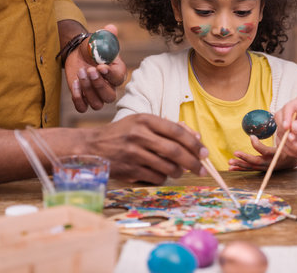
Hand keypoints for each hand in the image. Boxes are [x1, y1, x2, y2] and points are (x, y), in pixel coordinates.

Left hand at [65, 24, 126, 111]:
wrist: (78, 53)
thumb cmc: (93, 47)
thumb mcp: (100, 39)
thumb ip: (107, 35)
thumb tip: (111, 28)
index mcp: (118, 72)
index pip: (118, 78)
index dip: (110, 74)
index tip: (100, 66)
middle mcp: (110, 87)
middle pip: (109, 96)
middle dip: (98, 85)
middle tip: (89, 69)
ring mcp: (97, 95)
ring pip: (97, 104)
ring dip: (87, 90)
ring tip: (80, 72)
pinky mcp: (83, 98)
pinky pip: (83, 107)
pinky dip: (78, 99)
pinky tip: (74, 84)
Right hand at [89, 114, 207, 184]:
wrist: (91, 146)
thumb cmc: (121, 133)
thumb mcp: (141, 123)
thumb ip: (167, 128)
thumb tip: (196, 138)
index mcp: (145, 120)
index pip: (177, 132)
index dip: (194, 144)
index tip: (204, 153)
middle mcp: (140, 135)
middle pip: (176, 151)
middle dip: (194, 163)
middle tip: (202, 169)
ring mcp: (134, 153)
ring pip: (168, 167)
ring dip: (179, 172)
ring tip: (180, 171)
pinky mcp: (129, 170)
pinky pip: (156, 177)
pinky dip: (163, 177)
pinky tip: (161, 173)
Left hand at [228, 135, 296, 170]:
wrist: (289, 161)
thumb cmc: (287, 147)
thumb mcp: (286, 140)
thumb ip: (280, 132)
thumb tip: (273, 115)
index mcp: (276, 155)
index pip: (265, 151)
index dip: (257, 144)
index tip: (251, 136)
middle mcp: (269, 163)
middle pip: (256, 162)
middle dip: (245, 158)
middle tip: (235, 152)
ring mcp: (264, 167)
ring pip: (250, 167)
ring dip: (239, 164)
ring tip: (230, 161)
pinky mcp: (260, 169)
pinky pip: (249, 169)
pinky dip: (239, 168)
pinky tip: (230, 168)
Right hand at [275, 96, 296, 161]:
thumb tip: (293, 126)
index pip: (289, 107)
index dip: (286, 117)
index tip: (287, 127)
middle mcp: (292, 114)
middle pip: (279, 119)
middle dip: (286, 133)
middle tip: (294, 140)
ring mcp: (287, 126)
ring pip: (280, 134)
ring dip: (290, 145)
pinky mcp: (285, 137)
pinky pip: (281, 144)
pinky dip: (289, 150)